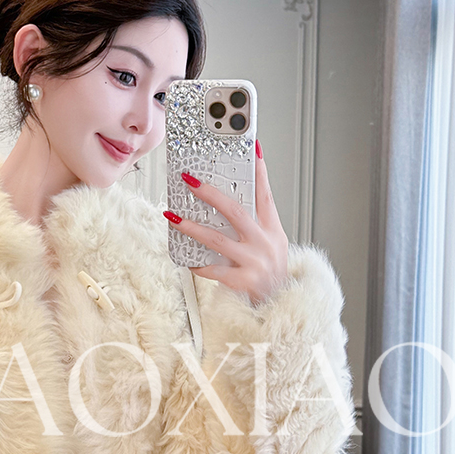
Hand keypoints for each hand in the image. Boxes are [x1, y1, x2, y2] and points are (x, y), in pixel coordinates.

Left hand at [165, 142, 288, 304]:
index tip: (253, 147)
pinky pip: (213, 270)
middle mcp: (265, 243)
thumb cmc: (270, 272)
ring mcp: (254, 262)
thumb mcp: (272, 244)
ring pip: (217, 240)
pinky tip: (185, 259)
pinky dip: (197, 264)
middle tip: (189, 181)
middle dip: (210, 193)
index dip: (259, 170)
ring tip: (173, 217)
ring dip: (192, 227)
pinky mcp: (243, 281)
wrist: (281, 306)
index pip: (266, 194)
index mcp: (273, 230)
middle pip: (235, 211)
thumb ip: (255, 225)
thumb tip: (225, 204)